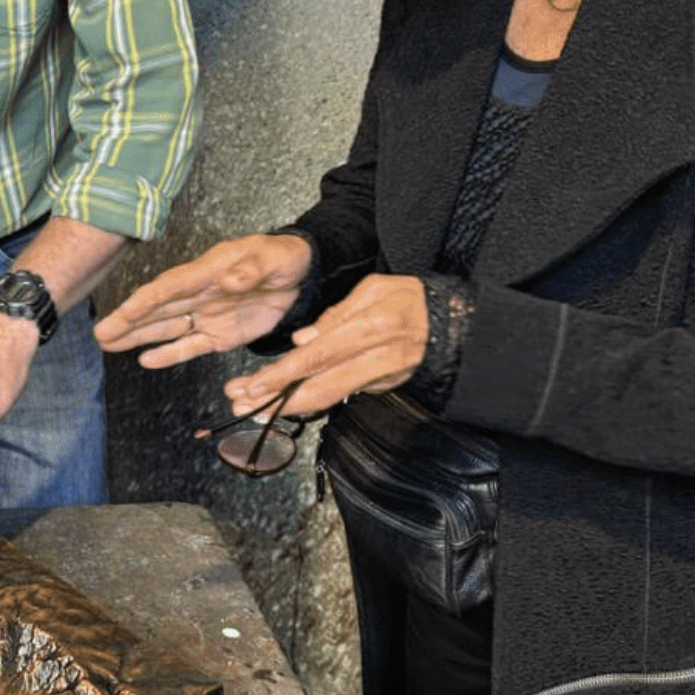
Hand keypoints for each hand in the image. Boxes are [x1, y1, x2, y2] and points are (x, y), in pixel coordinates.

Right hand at [93, 233, 312, 366]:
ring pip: (166, 329)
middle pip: (157, 310)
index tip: (122, 313)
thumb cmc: (283, 257)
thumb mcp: (272, 258)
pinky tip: (147, 360)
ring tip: (109, 344)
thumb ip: (250, 269)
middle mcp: (199, 293)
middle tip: (100, 334)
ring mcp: (207, 315)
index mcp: (206, 272)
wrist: (302, 275)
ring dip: (138, 337)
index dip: (145, 302)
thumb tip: (229, 280)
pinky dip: (169, 354)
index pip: (169, 288)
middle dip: (128, 322)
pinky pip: (190, 346)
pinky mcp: (220, 334)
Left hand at [223, 272, 429, 419]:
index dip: (282, 375)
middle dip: (275, 400)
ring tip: (252, 406)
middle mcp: (375, 360)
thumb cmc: (413, 299)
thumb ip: (337, 315)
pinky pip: (342, 394)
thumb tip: (303, 341)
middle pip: (319, 388)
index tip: (252, 385)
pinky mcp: (382, 387)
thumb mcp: (376, 288)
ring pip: (329, 398)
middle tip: (240, 403)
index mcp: (370, 329)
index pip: (316, 357)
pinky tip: (285, 400)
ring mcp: (380, 378)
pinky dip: (312, 400)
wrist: (453, 324)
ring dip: (288, 406)